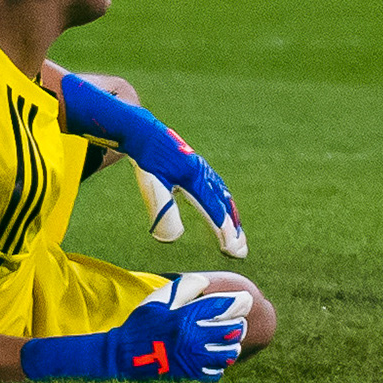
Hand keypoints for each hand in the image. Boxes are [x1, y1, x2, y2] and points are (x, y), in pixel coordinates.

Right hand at [110, 287, 246, 380]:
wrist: (124, 354)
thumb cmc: (143, 323)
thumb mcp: (159, 300)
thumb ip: (184, 288)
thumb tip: (206, 280)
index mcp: (185, 318)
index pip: (222, 307)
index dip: (239, 302)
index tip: (246, 298)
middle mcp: (192, 339)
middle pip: (232, 330)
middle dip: (238, 322)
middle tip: (236, 319)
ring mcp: (193, 359)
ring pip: (230, 352)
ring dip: (233, 343)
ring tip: (228, 338)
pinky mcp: (191, 374)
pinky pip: (218, 371)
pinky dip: (221, 363)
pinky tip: (215, 355)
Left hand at [124, 131, 244, 257]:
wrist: (142, 132)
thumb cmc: (146, 160)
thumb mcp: (152, 186)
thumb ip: (163, 211)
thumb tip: (174, 238)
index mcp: (195, 179)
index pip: (214, 211)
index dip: (224, 232)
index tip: (233, 250)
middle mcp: (203, 174)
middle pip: (223, 205)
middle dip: (233, 229)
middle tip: (240, 251)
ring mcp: (202, 168)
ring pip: (222, 196)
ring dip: (231, 216)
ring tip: (237, 234)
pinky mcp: (196, 166)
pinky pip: (216, 187)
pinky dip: (224, 202)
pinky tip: (223, 207)